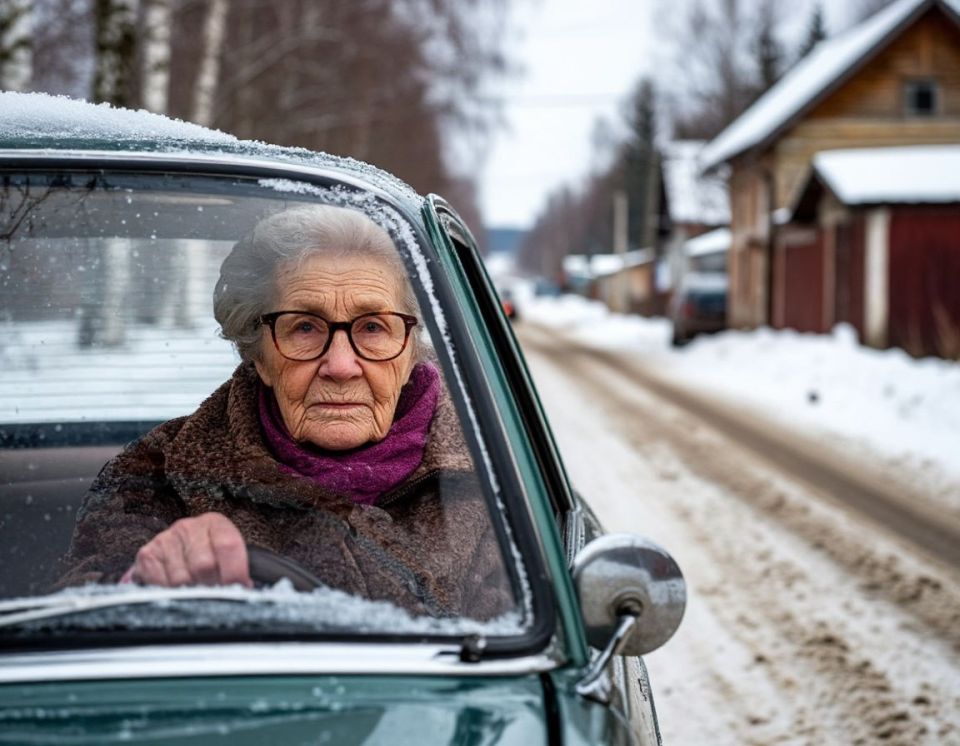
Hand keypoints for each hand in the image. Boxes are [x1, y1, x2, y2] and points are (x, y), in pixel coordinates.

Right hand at [121, 512, 251, 587]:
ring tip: (196, 593)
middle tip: (214, 594)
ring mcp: (165, 539)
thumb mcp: (229, 556)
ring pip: (181, 579)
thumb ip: (237, 569)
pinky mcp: (147, 555)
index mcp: (216, 523)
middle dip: (211, 586)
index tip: (239, 588)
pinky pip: (159, 584)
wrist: (180, 553)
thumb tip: (244, 589)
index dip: (235, 572)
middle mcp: (189, 527)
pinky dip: (170, 594)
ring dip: (190, 593)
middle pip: (203, 565)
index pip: (228, 545)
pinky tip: (177, 591)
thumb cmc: (210, 557)